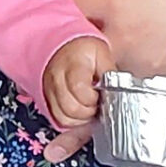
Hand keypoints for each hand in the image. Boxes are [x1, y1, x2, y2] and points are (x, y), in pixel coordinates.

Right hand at [39, 36, 113, 163]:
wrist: (64, 47)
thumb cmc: (84, 50)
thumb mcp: (102, 53)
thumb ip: (110, 72)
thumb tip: (118, 89)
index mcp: (73, 65)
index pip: (79, 90)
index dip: (93, 98)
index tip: (100, 94)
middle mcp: (57, 79)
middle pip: (70, 108)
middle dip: (88, 111)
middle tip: (96, 103)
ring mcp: (50, 90)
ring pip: (63, 117)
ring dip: (80, 118)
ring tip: (89, 107)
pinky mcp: (47, 99)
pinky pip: (58, 118)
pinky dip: (71, 120)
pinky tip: (80, 110)